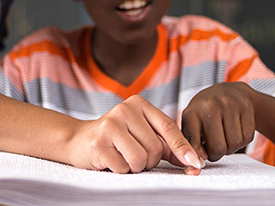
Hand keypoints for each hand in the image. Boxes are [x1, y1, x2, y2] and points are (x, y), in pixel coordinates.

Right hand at [67, 95, 202, 173]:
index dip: (182, 147)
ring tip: (122, 157)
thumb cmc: (116, 139)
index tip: (196, 164)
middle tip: (133, 154)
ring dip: (135, 167)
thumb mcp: (141, 134)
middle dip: (149, 160)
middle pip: (155, 147)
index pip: (167, 126)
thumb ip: (166, 145)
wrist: (79, 140)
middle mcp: (124, 110)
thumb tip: (193, 161)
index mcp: (138, 103)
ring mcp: (110, 125)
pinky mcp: (98, 143)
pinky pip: (123, 167)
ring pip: (140, 159)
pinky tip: (110, 159)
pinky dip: (121, 170)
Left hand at [181, 82, 254, 161]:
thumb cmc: (205, 111)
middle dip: (217, 154)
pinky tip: (234, 132)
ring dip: (230, 148)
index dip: (195, 155)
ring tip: (224, 138)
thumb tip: (198, 162)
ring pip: (234, 144)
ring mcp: (229, 105)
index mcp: (192, 112)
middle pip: (218, 148)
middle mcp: (209, 106)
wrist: (228, 91)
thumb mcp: (192, 122)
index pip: (192, 140)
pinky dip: (242, 141)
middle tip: (215, 149)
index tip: (198, 165)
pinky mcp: (245, 107)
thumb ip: (191, 142)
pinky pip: (247, 137)